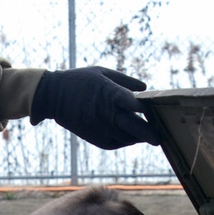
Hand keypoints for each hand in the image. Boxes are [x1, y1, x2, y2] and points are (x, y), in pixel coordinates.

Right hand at [30, 67, 158, 149]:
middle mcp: (107, 113)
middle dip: (150, 133)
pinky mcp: (94, 137)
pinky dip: (126, 141)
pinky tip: (131, 136)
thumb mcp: (102, 72)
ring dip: (139, 137)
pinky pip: (116, 143)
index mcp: (110, 93)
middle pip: (135, 126)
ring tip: (149, 135)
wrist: (53, 96)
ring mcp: (100, 127)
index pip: (134, 104)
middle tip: (160, 138)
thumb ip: (125, 80)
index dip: (147, 109)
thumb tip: (144, 87)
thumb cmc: (79, 80)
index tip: (156, 110)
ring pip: (127, 138)